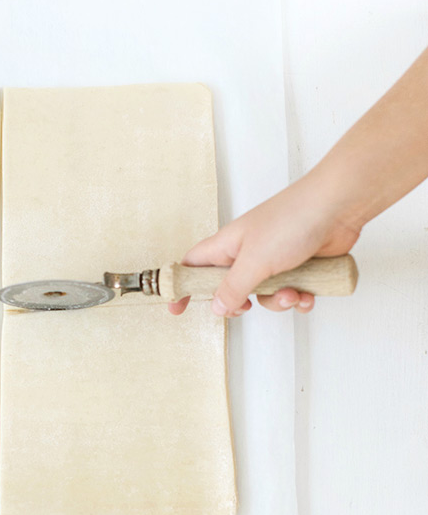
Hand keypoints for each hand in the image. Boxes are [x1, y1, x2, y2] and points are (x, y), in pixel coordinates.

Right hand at [169, 171, 362, 317]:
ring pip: (264, 295)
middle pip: (230, 288)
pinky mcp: (299, 266)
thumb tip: (217, 307)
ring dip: (278, 301)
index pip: (193, 265)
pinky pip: (290, 292)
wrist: (339, 207)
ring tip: (293, 292)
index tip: (176, 307)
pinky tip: (309, 293)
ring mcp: (274, 260)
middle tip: (247, 306)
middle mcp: (248, 252)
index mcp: (228, 245)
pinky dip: (300, 297)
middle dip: (241, 303)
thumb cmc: (293, 219)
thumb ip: (233, 288)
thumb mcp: (254, 261)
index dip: (182, 285)